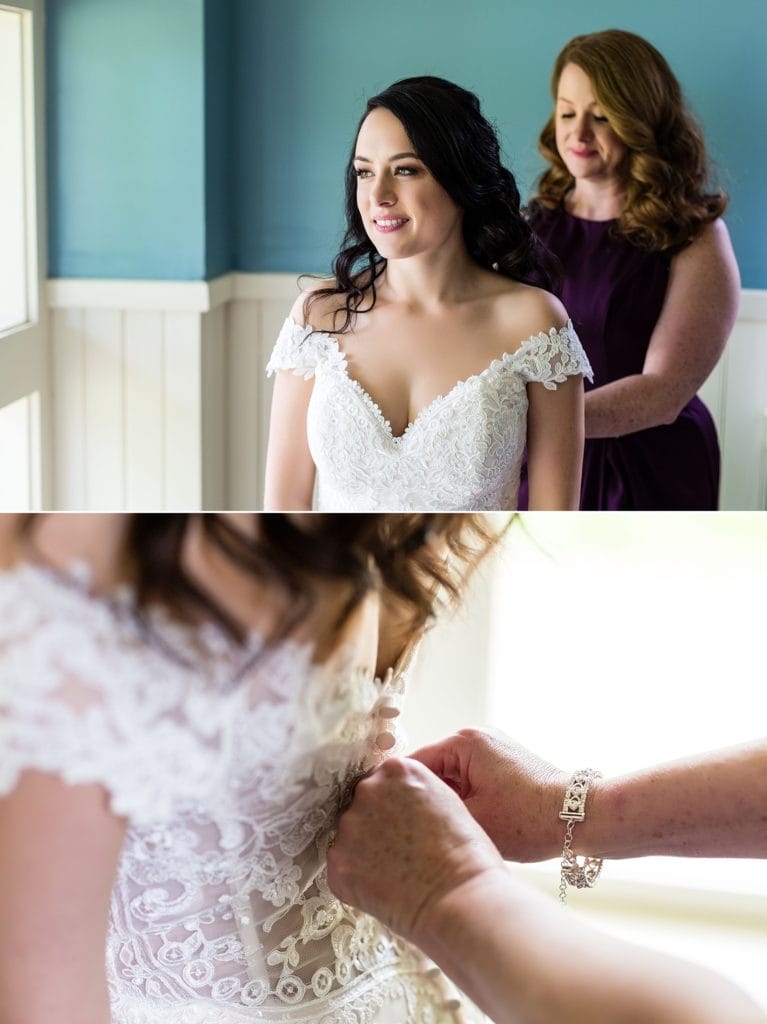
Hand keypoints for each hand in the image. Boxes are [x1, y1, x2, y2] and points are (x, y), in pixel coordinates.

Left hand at [326, 757, 503, 943]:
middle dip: (375, 826)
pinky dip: (357, 879)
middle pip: (362, 805)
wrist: (461, 897)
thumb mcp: (444, 800)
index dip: (391, 806)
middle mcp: (368, 790)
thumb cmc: (464, 854)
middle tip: (400, 852)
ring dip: (365, 852)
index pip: (380, 781)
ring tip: (396, 872)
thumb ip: (411, 792)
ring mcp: (350, 825)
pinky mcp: (338, 860)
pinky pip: (342, 867)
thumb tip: (394, 804)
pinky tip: (384, 887)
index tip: (401, 824)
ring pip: (350, 836)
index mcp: (397, 769)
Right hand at [412, 728, 567, 861]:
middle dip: (426, 799)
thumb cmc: (529, 820)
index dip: (398, 794)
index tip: (385, 820)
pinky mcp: (503, 763)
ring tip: (440, 832)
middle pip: (432, 770)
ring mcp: (491, 749)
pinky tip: (465, 827)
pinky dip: (465, 800)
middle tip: (412, 832)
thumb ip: (432, 811)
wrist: (581, 819)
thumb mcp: (471, 819)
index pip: (414, 764)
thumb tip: (405, 814)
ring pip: (451, 778)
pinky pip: (469, 780)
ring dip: (446, 802)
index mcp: (463, 741)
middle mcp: (476, 737)